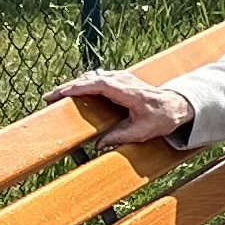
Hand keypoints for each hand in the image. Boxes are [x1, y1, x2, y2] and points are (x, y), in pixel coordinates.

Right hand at [48, 69, 189, 153]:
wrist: (176, 104)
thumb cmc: (162, 117)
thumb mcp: (142, 132)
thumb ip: (119, 138)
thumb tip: (97, 146)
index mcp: (127, 91)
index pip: (97, 85)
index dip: (77, 88)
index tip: (59, 95)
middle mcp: (122, 80)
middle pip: (89, 79)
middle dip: (67, 87)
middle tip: (48, 98)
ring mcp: (121, 77)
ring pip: (91, 77)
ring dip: (73, 85)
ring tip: (56, 97)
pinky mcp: (119, 79)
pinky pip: (97, 79)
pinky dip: (82, 84)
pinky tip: (73, 93)